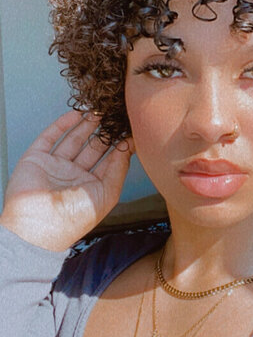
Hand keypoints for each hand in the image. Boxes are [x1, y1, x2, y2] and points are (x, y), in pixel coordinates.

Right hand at [0, 111, 134, 250]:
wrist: (38, 225)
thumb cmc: (74, 218)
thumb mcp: (106, 194)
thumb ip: (119, 169)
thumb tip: (128, 147)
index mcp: (91, 188)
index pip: (108, 163)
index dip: (119, 147)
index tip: (131, 131)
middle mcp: (73, 177)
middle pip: (92, 149)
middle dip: (104, 134)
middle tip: (115, 117)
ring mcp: (55, 167)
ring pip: (72, 140)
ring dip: (85, 125)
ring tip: (100, 111)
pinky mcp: (36, 159)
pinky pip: (50, 137)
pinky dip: (62, 124)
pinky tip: (76, 114)